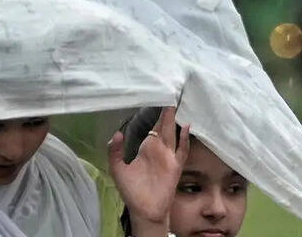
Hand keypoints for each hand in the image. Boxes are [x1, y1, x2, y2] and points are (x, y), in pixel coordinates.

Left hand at [107, 107, 188, 228]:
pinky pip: (182, 149)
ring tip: (175, 103)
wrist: (144, 209)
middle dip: (164, 111)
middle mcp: (157, 148)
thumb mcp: (117, 169)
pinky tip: (186, 126)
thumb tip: (117, 133)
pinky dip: (185, 138)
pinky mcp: (175, 165)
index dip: (150, 113)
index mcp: (143, 147)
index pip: (148, 126)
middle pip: (162, 125)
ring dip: (174, 119)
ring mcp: (168, 156)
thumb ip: (115, 151)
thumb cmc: (131, 189)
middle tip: (167, 92)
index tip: (151, 97)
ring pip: (172, 133)